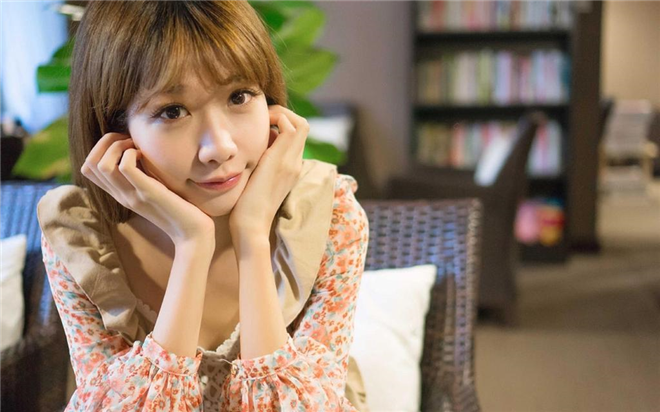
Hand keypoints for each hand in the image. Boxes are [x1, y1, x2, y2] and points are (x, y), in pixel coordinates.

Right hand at [80, 133, 214, 245]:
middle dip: (106, 142)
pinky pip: (125, 167)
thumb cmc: (179, 209)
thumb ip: (142, 177)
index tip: (124, 143)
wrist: (192, 234)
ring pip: (102, 165)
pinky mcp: (147, 193)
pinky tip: (144, 155)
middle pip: (89, 164)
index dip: (100, 148)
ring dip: (117, 146)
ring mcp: (132, 195)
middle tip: (129, 140)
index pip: (88, 169)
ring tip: (136, 147)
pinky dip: (131, 153)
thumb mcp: (154, 190)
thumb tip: (138, 153)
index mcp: (120, 194)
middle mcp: (121, 195)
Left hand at [228, 105, 307, 243]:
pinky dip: (276, 118)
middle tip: (261, 119)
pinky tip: (255, 128)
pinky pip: (289, 127)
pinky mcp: (281, 160)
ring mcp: (290, 162)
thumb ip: (256, 166)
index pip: (295, 136)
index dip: (281, 124)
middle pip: (302, 126)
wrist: (250, 227)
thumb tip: (247, 151)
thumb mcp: (254, 182)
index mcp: (290, 169)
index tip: (260, 127)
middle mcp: (295, 163)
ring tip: (260, 121)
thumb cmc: (244, 210)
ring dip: (280, 114)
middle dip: (282, 114)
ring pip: (300, 123)